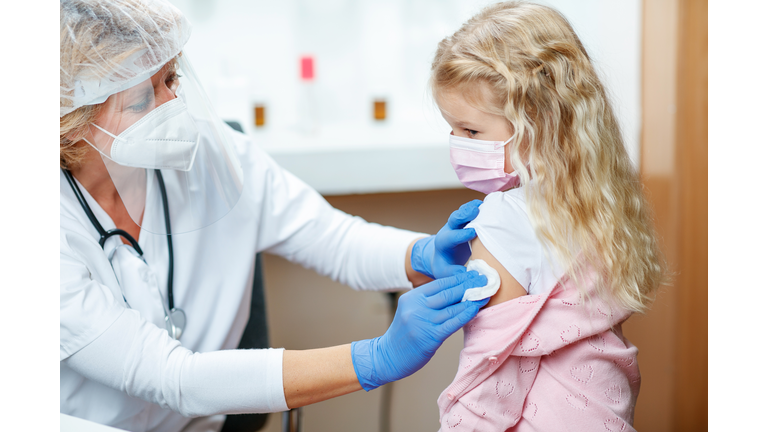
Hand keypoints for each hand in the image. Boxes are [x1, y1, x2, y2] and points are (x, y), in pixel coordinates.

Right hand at [351, 270, 488, 390]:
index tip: (473, 275)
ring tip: (485, 293)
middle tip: (484, 280)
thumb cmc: (405, 333)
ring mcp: (422, 322)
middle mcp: (416, 307)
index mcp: (412, 297)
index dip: (458, 278)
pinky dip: (465, 315)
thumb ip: (428, 301)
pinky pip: (451, 323)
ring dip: (471, 300)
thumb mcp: (411, 310)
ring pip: (451, 307)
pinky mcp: (429, 337)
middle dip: (468, 285)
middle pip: (447, 293)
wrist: (389, 356)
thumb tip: (457, 291)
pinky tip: (475, 309)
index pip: (439, 284)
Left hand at [411, 200, 482, 278]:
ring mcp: (458, 223)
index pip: (452, 237)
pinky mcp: (466, 219)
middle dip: (463, 214)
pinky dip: (479, 206)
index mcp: (443, 243)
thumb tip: (474, 276)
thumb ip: (457, 274)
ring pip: (463, 211)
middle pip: (454, 218)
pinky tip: (490, 204)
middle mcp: (449, 229)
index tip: (473, 233)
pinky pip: (471, 209)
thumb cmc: (445, 266)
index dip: (462, 234)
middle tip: (475, 210)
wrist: (443, 256)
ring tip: (483, 204)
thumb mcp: (446, 273)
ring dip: (472, 207)